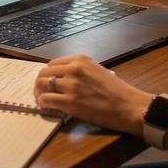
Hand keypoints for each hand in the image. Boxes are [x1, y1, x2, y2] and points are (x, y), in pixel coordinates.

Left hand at [33, 55, 149, 132]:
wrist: (129, 106)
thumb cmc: (118, 91)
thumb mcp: (98, 71)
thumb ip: (80, 71)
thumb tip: (63, 78)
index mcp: (80, 60)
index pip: (52, 63)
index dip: (48, 74)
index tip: (47, 82)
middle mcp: (74, 69)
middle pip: (44, 73)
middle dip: (39, 83)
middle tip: (41, 92)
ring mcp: (71, 85)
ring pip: (42, 86)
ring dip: (38, 94)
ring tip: (42, 100)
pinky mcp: (71, 102)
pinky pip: (46, 100)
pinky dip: (43, 104)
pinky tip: (47, 107)